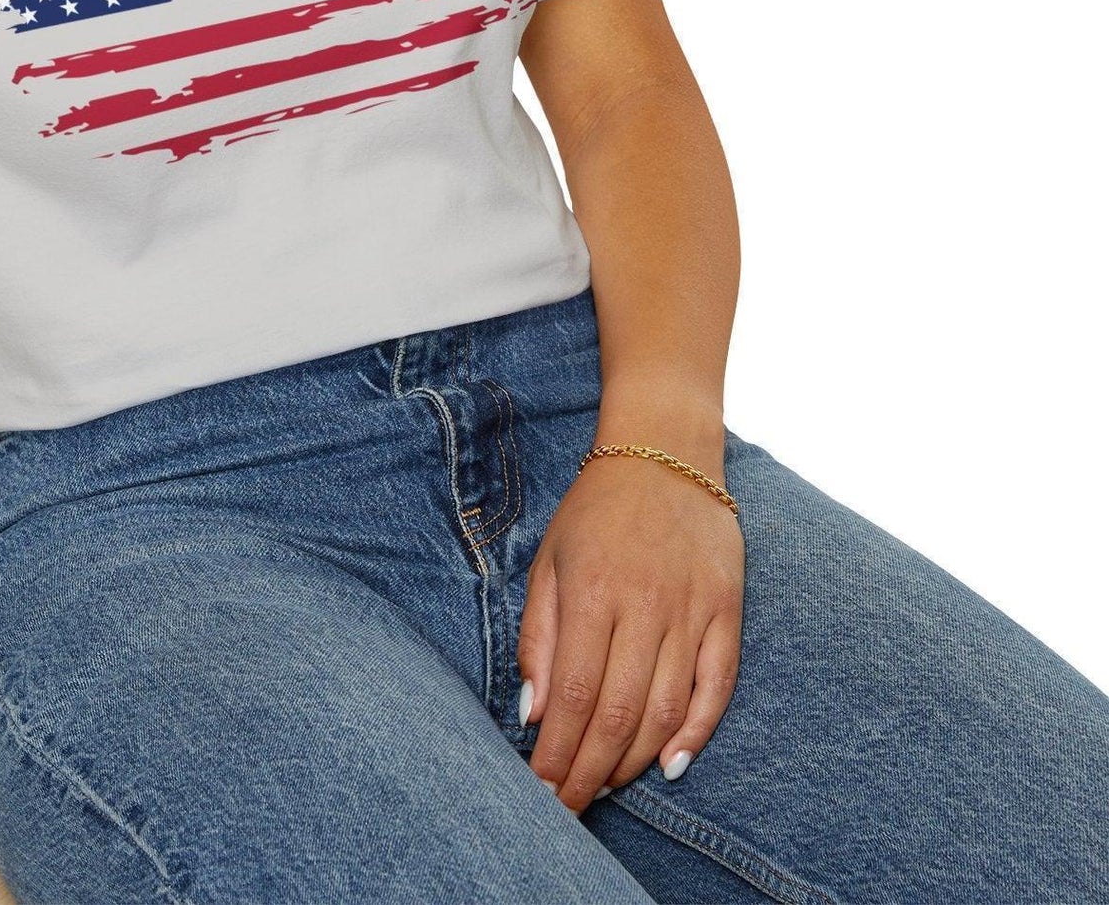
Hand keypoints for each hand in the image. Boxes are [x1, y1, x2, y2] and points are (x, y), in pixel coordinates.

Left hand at [517, 449, 744, 811]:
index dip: (558, 753)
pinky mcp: (727, 611)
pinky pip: (717, 686)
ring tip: (606, 786)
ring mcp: (691, 610)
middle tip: (570, 807)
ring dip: (634, 760)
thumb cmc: (595, 511)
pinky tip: (671, 764)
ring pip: (666, 710)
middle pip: (618, 713)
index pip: (574, 695)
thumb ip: (539, 637)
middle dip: (590, 771)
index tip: (541, 790)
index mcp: (592, 592)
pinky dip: (696, 732)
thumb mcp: (549, 561)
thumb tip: (533, 712)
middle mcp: (645, 606)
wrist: (664, 453)